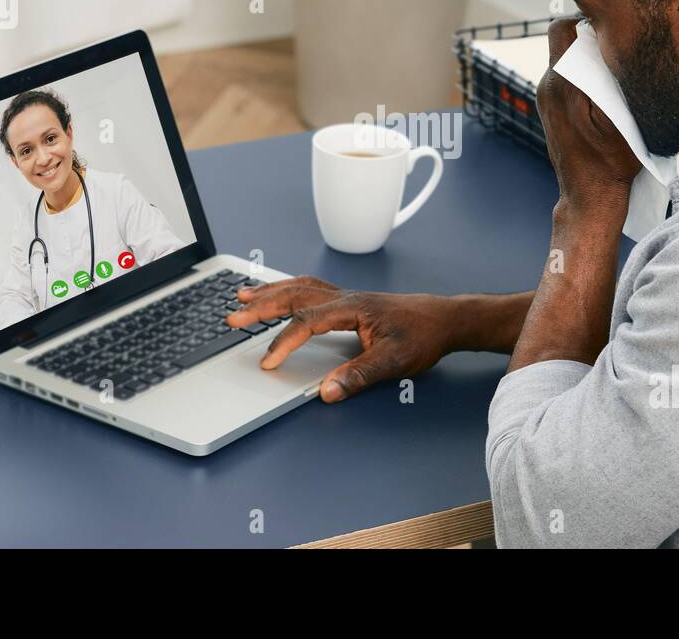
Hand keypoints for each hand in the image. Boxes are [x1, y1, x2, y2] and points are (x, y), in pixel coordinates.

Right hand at [226, 277, 465, 402]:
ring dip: (270, 292)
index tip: (267, 362)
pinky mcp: (349, 301)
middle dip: (261, 307)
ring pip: (299, 288)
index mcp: (352, 309)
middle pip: (294, 297)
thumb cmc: (422, 336)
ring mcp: (346, 297)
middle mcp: (345, 298)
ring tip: (243, 295)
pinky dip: (289, 289)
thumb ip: (359, 376)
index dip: (284, 342)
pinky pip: (310, 288)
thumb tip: (326, 391)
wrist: (445, 319)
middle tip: (233, 317)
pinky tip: (280, 292)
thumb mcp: (394, 362)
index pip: (307, 322)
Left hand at [536, 17, 642, 218]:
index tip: (612, 25)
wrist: (589, 196)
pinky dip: (585, 76)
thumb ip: (613, 79)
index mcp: (562, 83)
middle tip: (620, 48)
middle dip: (591, 38)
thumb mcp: (622, 118)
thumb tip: (611, 45)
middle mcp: (548, 86)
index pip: (562, 27)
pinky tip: (606, 93)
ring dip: (590, 59)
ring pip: (567, 59)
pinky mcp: (551, 108)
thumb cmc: (611, 162)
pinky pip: (566, 78)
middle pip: (565, 40)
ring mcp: (547, 98)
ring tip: (616, 73)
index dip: (587, 18)